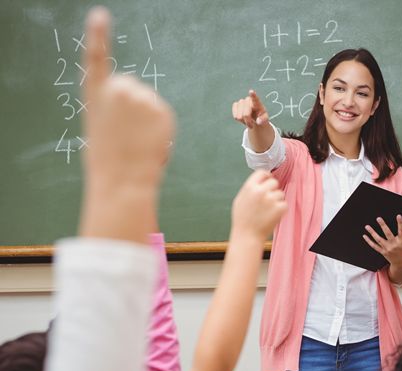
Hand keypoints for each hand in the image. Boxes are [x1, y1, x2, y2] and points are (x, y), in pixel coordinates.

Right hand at [82, 7, 173, 189]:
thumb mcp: (101, 127)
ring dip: (147, 117)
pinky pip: (162, 113)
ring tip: (137, 140)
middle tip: (126, 133)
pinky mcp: (162, 109)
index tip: (100, 15)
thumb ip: (114, 109)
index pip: (96, 57)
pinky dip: (159, 125)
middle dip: (132, 104)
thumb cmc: (108, 159)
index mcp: (95, 94)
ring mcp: (142, 98)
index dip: (98, 35)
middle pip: (131, 86)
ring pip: (148, 101)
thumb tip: (134, 106)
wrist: (123, 179)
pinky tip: (149, 140)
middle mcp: (118, 89)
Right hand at [231, 170, 286, 239]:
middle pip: (274, 182)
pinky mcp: (279, 208)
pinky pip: (284, 204)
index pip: (262, 172)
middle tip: (268, 199)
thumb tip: (261, 180)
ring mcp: (271, 199)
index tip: (268, 181)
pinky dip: (281, 209)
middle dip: (272, 189)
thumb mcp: (240, 199)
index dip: (266, 177)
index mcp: (249, 187)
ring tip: (268, 210)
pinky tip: (272, 215)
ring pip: (280, 193)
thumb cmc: (242, 219)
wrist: (247, 235)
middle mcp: (260, 191)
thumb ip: (250, 188)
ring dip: (277, 200)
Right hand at [232, 90, 269, 129]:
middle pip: (245, 115)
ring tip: (248, 120)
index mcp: (257, 103)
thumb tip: (258, 121)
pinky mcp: (235, 105)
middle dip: (248, 121)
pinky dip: (239, 119)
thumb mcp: (265, 119)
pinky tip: (243, 117)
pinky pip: (235, 116)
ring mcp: (241, 101)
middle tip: (252, 124)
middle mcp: (249, 100)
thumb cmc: (260, 117)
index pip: (255, 99)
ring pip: (239, 116)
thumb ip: (263, 120)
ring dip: (244, 121)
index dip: (253, 95)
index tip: (251, 91)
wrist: (255, 117)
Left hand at [363, 215, 401, 265]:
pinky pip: (374, 246)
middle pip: (388, 234)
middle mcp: (394, 245)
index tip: (398, 215)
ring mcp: (387, 248)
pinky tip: (364, 236)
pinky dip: (369, 241)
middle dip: (383, 226)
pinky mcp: (382, 251)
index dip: (400, 223)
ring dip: (372, 233)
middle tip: (378, 218)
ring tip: (367, 226)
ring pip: (379, 239)